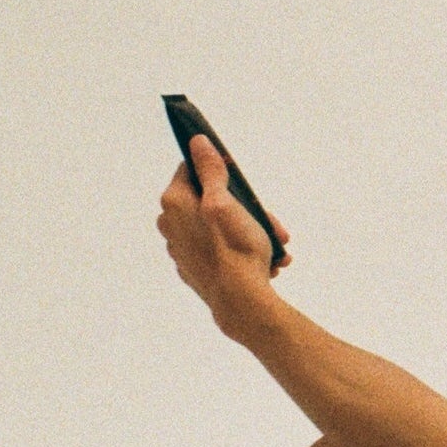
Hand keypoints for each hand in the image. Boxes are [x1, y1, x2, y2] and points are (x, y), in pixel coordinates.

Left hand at [158, 134, 290, 334]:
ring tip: (275, 245)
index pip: (191, 170)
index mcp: (175, 203)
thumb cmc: (236, 250)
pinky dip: (241, 252)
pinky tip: (265, 261)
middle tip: (271, 223)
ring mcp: (182, 249)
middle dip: (245, 209)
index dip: (219, 171)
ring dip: (250, 232)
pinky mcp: (195, 270)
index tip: (241, 183)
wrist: (241, 303)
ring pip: (219, 228)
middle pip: (209, 201)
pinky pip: (221, 252)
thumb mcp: (227, 202)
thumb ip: (210, 171)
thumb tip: (197, 142)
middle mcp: (171, 225)